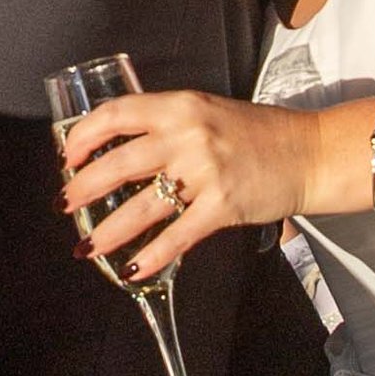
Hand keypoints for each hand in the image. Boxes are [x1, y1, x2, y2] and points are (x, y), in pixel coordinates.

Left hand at [58, 89, 319, 285]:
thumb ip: (168, 125)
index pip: (116, 115)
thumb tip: (121, 150)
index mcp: (180, 107)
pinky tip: (133, 268)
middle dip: (83, 188)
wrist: (310, 153)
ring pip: (140, 206)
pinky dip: (152, 256)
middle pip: (118, 164)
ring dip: (107, 230)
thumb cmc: (259, 134)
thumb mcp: (208, 112)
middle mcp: (188, 136)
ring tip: (86, 245)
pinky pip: (177, 236)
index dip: (84, 136)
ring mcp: (205, 173)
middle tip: (64, 203)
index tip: (67, 155)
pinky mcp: (223, 206)